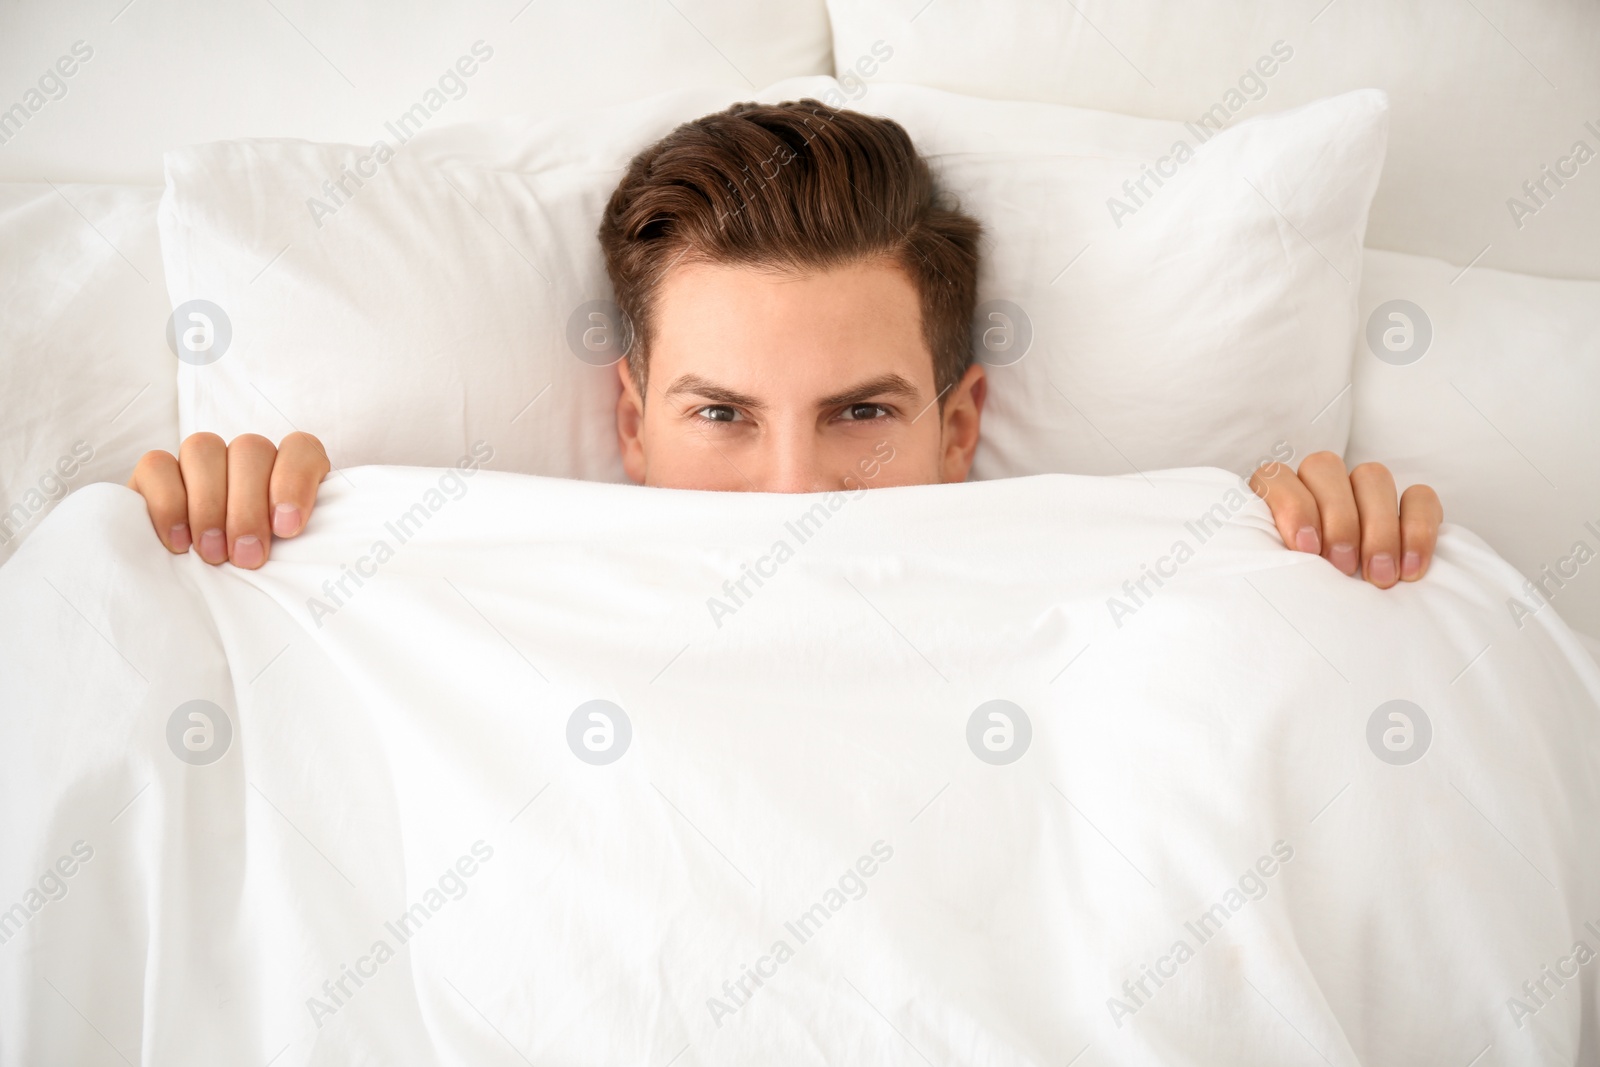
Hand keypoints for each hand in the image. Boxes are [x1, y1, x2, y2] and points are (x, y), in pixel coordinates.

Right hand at [127, 432, 330, 568]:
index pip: (300, 448)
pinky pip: (156, 465)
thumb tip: (297, 547)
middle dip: (248, 508)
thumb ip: (297, 542)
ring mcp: (199, 460)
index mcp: (287, 468)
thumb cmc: (254, 570)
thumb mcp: (286, 558)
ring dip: (209, 505)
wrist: (198, 593)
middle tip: (246, 557)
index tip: (287, 529)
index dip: (295, 481)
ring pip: (203, 449)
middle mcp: (245, 456)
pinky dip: (168, 504)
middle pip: (250, 450)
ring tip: (213, 554)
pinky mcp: (155, 472)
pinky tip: (179, 542)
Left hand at [1250, 452, 1441, 588]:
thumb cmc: (1302, 600)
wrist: (1344, 626)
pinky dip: (1418, 530)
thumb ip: (1279, 561)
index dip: (1292, 505)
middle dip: (1337, 520)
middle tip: (1342, 566)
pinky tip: (1410, 569)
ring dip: (1377, 528)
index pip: (1275, 476)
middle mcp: (1320, 486)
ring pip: (1372, 477)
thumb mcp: (1282, 583)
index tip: (1306, 549)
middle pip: (1325, 468)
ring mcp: (1364, 490)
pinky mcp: (1410, 505)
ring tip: (1379, 576)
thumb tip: (1289, 558)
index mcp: (1279, 500)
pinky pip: (1420, 496)